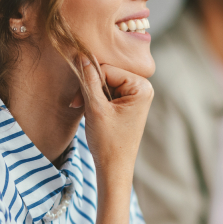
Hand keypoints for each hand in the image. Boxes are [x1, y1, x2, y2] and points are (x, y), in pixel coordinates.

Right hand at [79, 57, 153, 178]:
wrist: (114, 168)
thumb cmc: (108, 142)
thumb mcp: (95, 108)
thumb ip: (89, 80)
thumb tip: (81, 55)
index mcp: (142, 87)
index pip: (108, 69)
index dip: (90, 81)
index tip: (79, 99)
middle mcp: (143, 88)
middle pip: (108, 75)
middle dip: (91, 88)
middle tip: (79, 105)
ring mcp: (137, 96)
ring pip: (106, 84)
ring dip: (92, 95)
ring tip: (87, 111)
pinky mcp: (129, 104)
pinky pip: (109, 93)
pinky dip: (97, 101)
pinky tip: (92, 113)